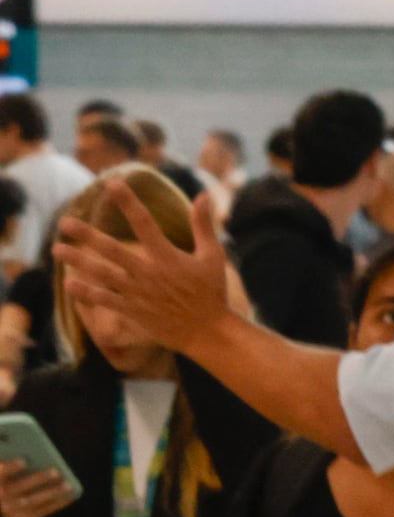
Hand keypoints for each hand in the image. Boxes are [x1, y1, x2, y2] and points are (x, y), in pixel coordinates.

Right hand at [0, 461, 71, 516]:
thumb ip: (11, 470)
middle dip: (39, 479)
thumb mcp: (5, 479)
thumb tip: (31, 457)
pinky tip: (69, 496)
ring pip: (35, 500)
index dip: (10, 468)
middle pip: (21, 487)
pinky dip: (58, 503)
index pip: (1, 473)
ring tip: (67, 485)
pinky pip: (44, 511)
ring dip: (53, 492)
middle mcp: (1, 498)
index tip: (23, 461)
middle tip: (55, 471)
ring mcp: (12, 511)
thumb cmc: (7, 488)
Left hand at [53, 207, 231, 363]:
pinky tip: (69, 283)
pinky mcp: (135, 311)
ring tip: (57, 249)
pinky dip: (88, 293)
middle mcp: (151, 274)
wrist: (209, 333)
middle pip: (113, 250)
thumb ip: (203, 226)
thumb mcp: (213, 257)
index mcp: (169, 257)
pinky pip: (107, 300)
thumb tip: (203, 195)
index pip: (145, 224)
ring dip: (79, 262)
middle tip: (64, 222)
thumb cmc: (212, 292)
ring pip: (103, 274)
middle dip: (87, 236)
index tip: (113, 183)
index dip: (129, 203)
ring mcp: (140, 293)